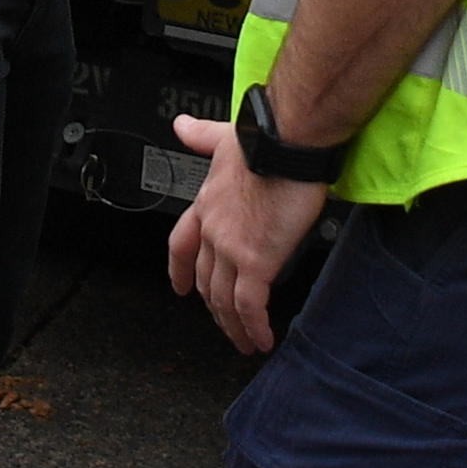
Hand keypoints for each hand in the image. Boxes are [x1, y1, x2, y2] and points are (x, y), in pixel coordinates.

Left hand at [163, 112, 327, 354]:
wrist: (287, 143)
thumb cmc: (266, 139)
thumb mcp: (224, 136)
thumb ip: (202, 135)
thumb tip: (183, 126)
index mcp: (206, 204)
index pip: (181, 245)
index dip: (178, 269)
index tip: (180, 285)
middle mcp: (213, 230)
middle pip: (205, 279)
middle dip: (213, 306)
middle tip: (224, 322)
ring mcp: (232, 249)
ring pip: (223, 299)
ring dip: (232, 326)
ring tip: (243, 341)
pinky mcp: (257, 262)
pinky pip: (250, 306)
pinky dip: (254, 327)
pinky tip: (262, 339)